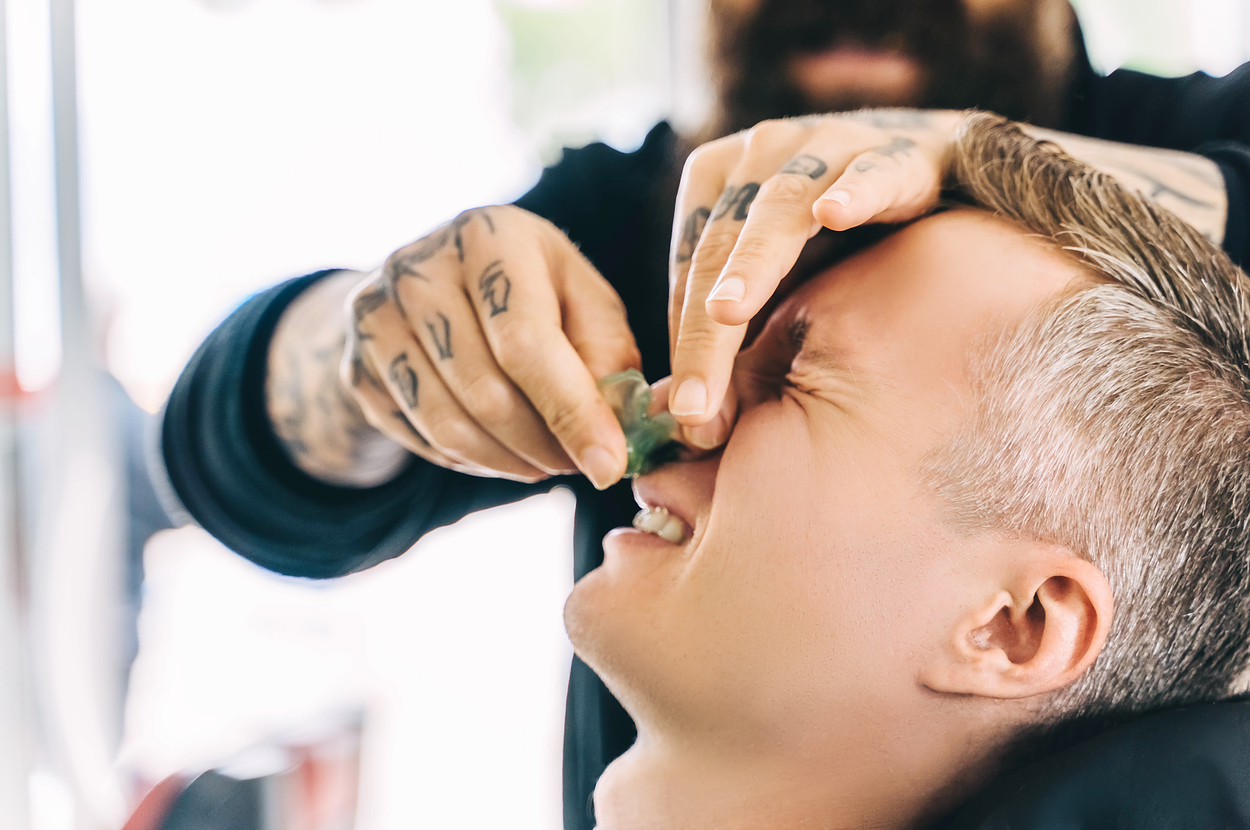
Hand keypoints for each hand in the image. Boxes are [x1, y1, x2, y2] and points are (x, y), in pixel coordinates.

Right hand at [342, 206, 640, 488]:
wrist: (435, 286)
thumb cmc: (535, 293)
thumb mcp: (584, 300)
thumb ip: (609, 355)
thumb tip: (621, 431)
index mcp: (488, 237)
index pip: (526, 341)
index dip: (572, 411)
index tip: (609, 466)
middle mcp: (418, 268)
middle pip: (487, 392)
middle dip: (545, 447)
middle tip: (581, 465)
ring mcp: (375, 318)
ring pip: (450, 427)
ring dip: (511, 463)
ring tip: (547, 461)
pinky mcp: (356, 368)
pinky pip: (421, 441)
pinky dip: (472, 462)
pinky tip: (502, 450)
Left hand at [667, 109, 961, 444]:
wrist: (932, 163)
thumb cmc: (836, 233)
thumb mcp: (777, 280)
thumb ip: (734, 335)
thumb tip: (697, 423)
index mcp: (715, 180)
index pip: (688, 269)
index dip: (685, 344)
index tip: (690, 413)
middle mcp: (760, 153)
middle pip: (720, 248)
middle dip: (705, 332)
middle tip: (696, 404)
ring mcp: (826, 146)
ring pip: (779, 209)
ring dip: (753, 261)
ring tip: (727, 312)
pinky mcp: (896, 153)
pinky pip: (874, 173)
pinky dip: (855, 191)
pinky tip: (835, 214)